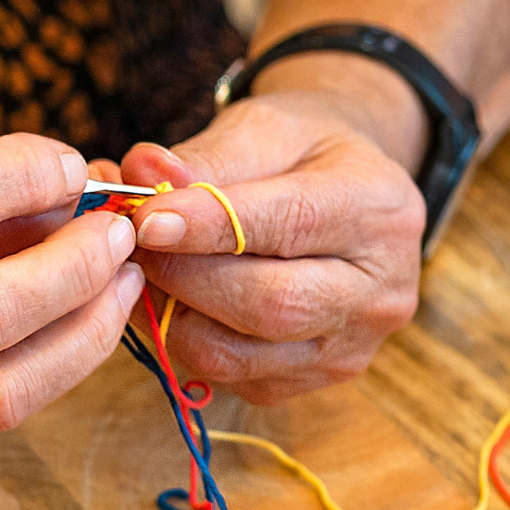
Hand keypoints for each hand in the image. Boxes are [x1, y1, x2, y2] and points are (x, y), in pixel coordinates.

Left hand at [119, 90, 426, 406]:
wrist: (347, 193)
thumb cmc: (302, 152)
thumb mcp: (265, 128)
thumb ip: (206, 156)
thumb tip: (140, 172)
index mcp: (379, 210)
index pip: (291, 225)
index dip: (210, 227)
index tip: (146, 219)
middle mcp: (380, 290)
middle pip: (270, 303)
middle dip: (184, 276)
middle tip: (129, 245)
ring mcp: (351, 346)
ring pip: (240, 354)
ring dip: (172, 315)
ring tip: (142, 270)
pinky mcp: (314, 380)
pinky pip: (232, 377)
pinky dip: (184, 341)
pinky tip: (170, 300)